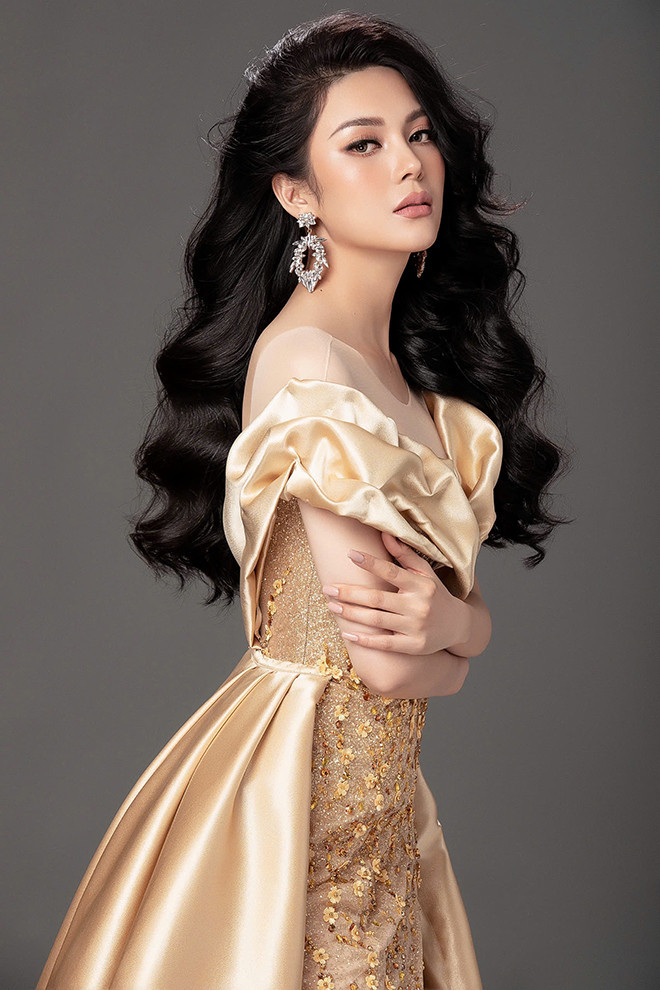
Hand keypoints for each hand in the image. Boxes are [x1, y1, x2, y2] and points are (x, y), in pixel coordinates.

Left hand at [321, 531, 471, 654]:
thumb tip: (385, 533)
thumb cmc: (436, 595)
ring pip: (376, 620)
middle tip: (327, 588)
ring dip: (350, 613)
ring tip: (331, 605)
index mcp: (421, 585)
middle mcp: (418, 605)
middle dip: (350, 593)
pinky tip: (346, 632)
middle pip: (377, 599)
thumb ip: (405, 555)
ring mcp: (416, 627)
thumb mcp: (425, 573)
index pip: (391, 572)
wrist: (458, 626)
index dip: (370, 563)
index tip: (350, 554)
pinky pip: (384, 643)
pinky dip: (364, 639)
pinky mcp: (413, 646)